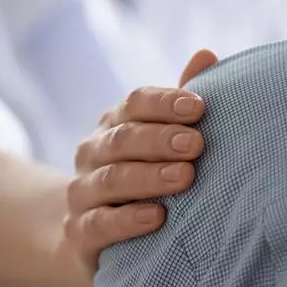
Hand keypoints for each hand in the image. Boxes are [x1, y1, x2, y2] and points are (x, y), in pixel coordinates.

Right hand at [62, 50, 217, 280]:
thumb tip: (207, 54)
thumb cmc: (143, 176)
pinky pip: (99, 224)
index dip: (165, 102)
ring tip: (184, 177)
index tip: (198, 108)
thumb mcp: (161, 139)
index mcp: (116, 124)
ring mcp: (83, 192)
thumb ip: (181, 104)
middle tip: (196, 144)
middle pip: (124, 139)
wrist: (94, 233)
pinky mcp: (80, 233)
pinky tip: (156, 218)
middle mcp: (93, 153)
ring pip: (111, 180)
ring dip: (149, 177)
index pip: (136, 102)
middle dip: (161, 139)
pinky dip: (126, 220)